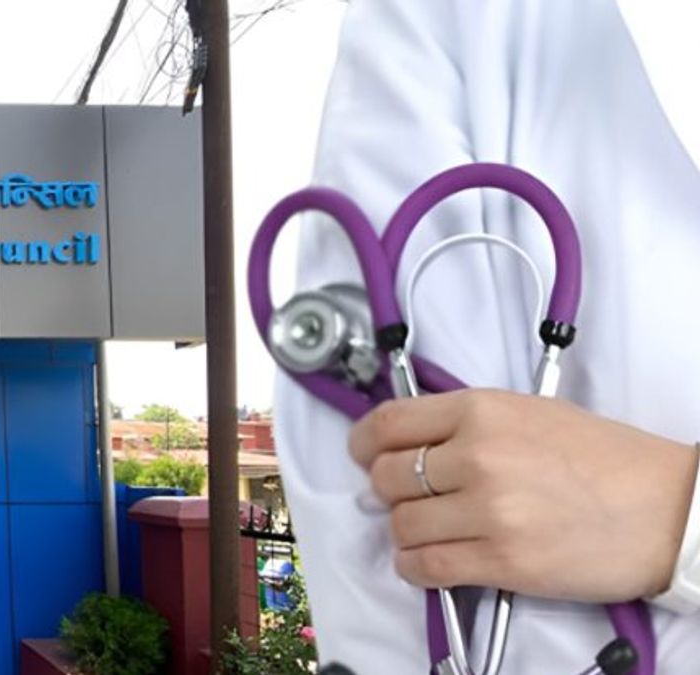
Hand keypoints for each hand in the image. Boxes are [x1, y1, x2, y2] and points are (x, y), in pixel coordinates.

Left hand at [350, 389, 697, 602]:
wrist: (668, 509)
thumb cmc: (606, 460)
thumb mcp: (530, 413)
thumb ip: (466, 423)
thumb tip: (407, 443)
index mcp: (482, 410)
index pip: (388, 423)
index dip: (364, 442)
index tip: (364, 453)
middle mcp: (478, 456)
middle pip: (386, 477)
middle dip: (388, 491)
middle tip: (409, 497)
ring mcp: (489, 510)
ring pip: (402, 525)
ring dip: (406, 532)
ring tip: (430, 530)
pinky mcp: (502, 561)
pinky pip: (425, 567)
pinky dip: (416, 567)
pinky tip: (429, 561)